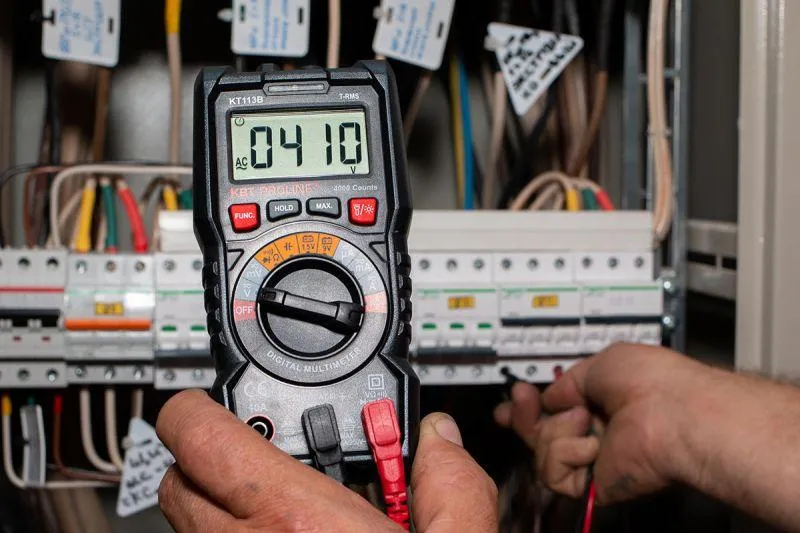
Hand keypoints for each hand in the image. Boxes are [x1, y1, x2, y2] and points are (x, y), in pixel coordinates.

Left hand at [157, 390, 497, 531]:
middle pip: (179, 483)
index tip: (202, 404)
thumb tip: (442, 442)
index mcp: (293, 520)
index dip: (191, 408)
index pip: (197, 435)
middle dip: (205, 462)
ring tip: (273, 514)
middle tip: (250, 459)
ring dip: (216, 513)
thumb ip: (452, 487)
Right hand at [494, 343, 710, 504]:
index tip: (517, 399)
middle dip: (525, 418)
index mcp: (603, 402)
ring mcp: (595, 458)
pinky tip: (591, 445)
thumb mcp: (599, 363)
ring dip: (556, 431)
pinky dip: (566, 453)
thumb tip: (549, 396)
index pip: (557, 409)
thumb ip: (568, 382)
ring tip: (584, 419)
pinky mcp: (592, 484)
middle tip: (517, 403)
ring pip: (542, 450)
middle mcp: (598, 431)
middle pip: (541, 432)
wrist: (670, 413)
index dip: (531, 407)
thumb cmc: (650, 381)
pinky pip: (553, 472)